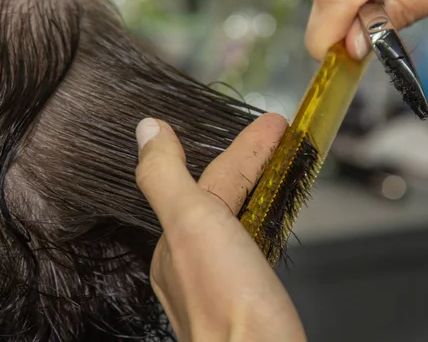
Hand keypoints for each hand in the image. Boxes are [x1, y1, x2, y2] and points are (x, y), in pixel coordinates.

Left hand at [135, 114, 306, 341]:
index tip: (273, 123)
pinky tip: (269, 218)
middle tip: (281, 133)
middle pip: (224, 194)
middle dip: (254, 159)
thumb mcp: (191, 223)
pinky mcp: (249, 298)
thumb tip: (146, 130)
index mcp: (176, 241)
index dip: (246, 146)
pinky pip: (251, 242)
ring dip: (258, 183)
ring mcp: (221, 280)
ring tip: (279, 162)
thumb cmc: (228, 303)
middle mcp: (193, 262)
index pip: (214, 177)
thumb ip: (166, 176)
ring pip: (237, 217)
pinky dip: (263, 216)